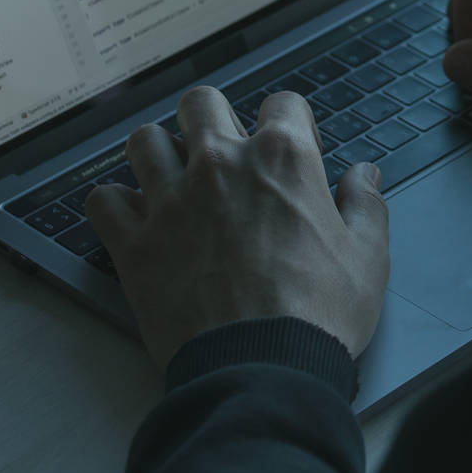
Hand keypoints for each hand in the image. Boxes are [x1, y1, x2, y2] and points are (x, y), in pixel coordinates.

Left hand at [84, 85, 390, 377]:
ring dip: (159, 154)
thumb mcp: (367, 259)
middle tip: (223, 152)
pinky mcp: (135, 242)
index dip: (290, 123)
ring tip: (172, 180)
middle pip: (201, 102)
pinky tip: (135, 220)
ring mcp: (171, 200)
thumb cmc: (318, 315)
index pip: (283, 103)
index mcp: (283, 159)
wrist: (261, 370)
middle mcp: (221, 164)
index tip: (290, 151)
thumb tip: (364, 176)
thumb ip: (365, 207)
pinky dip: (116, 206)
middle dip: (212, 119)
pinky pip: (104, 201)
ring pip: (145, 141)